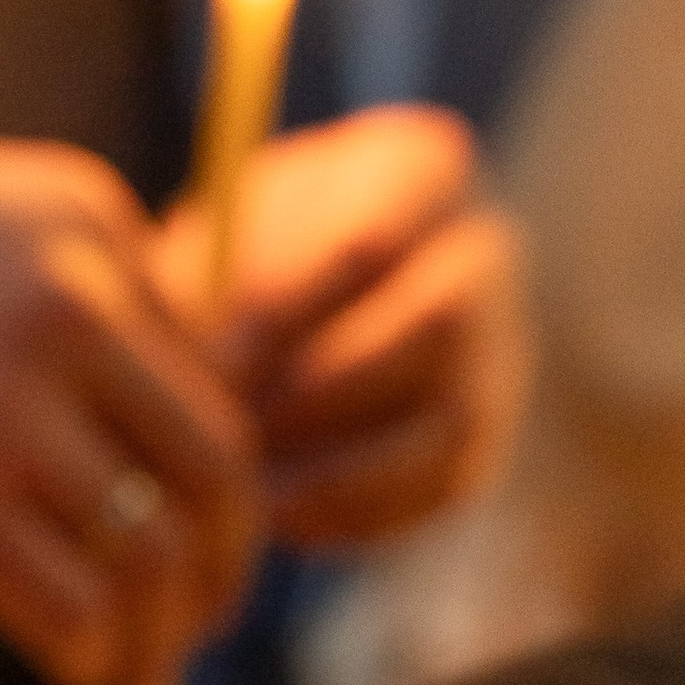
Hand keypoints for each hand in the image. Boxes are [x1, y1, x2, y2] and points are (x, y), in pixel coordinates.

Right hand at [0, 130, 262, 684]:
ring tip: (132, 663)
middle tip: (193, 618)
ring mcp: (14, 403)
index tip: (183, 531)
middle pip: (217, 465)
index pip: (205, 370)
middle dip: (221, 562)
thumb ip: (54, 299)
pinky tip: (69, 675)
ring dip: (162, 630)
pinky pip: (77, 611)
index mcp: (90, 223)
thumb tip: (125, 427)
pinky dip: (92, 661)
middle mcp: (75, 302)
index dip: (205, 473)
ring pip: (160, 551)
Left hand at [156, 109, 528, 548]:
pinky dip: (357, 511)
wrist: (308, 316)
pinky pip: (439, 489)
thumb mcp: (218, 237)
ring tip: (250, 481)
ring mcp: (499, 351)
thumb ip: (206, 271)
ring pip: (449, 418)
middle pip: (433, 326)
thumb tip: (185, 349)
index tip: (211, 360)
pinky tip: (281, 514)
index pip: (375, 238)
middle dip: (321, 389)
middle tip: (233, 430)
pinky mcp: (484, 442)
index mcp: (420, 171)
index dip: (286, 309)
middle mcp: (482, 253)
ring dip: (342, 459)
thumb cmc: (244, 261)